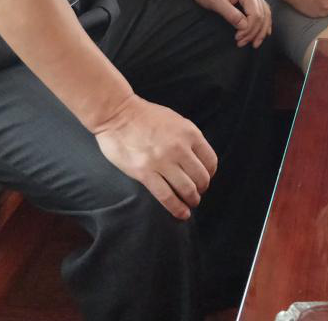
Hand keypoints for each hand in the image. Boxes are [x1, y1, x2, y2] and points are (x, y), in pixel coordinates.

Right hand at [93, 93, 217, 219]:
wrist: (118, 113)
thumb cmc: (145, 116)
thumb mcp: (176, 120)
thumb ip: (188, 139)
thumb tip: (197, 160)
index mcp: (189, 133)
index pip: (210, 161)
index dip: (209, 174)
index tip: (204, 178)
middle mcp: (179, 148)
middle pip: (201, 178)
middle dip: (201, 189)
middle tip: (197, 193)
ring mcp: (162, 161)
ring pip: (187, 189)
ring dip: (192, 200)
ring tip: (190, 203)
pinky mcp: (145, 173)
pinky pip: (167, 196)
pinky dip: (177, 208)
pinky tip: (181, 213)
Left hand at [186, 0, 271, 47]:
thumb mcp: (216, 2)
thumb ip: (230, 14)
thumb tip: (244, 27)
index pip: (255, 14)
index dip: (249, 29)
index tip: (238, 38)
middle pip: (262, 15)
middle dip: (254, 32)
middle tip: (242, 43)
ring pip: (265, 14)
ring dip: (260, 31)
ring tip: (254, 44)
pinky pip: (263, 12)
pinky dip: (263, 24)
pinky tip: (264, 33)